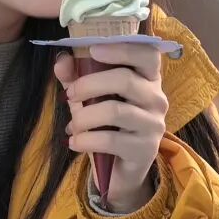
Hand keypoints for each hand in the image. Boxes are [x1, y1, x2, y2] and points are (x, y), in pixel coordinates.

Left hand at [54, 44, 167, 212]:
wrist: (118, 170)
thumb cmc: (106, 124)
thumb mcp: (89, 97)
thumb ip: (76, 76)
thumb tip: (62, 61)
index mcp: (147, 77)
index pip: (147, 54)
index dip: (122, 48)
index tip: (93, 49)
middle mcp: (157, 98)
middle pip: (126, 80)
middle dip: (89, 84)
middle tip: (69, 95)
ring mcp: (154, 125)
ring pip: (116, 111)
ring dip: (85, 117)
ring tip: (72, 125)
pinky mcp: (145, 150)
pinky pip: (111, 140)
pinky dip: (86, 140)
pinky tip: (74, 143)